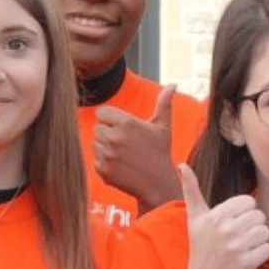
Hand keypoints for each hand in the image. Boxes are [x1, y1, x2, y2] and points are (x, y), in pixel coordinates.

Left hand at [96, 85, 178, 209]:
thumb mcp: (163, 127)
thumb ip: (164, 103)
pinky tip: (120, 165)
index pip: (101, 112)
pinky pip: (96, 160)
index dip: (111, 118)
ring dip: (105, 147)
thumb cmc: (160, 152)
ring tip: (124, 154)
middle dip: (109, 133)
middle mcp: (114, 137)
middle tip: (126, 143)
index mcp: (126, 123)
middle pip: (98, 128)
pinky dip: (105, 162)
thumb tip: (173, 84)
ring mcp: (107, 155)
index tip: (122, 127)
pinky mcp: (102, 170)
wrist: (157, 184)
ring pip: (95, 143)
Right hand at [181, 164, 268, 268]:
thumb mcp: (194, 217)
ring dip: (257, 240)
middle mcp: (225, 230)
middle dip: (251, 226)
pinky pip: (267, 249)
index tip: (232, 222)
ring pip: (265, 231)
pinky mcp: (246, 263)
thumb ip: (191, 190)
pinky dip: (260, 254)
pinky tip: (246, 257)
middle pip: (259, 216)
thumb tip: (181, 165)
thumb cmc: (201, 245)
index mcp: (215, 216)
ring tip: (242, 246)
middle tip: (238, 236)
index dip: (243, 212)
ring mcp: (236, 247)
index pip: (248, 201)